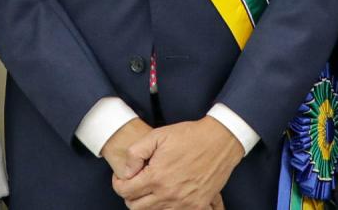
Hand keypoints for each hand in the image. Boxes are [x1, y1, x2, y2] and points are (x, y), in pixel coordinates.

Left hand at [111, 116, 243, 209]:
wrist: (219, 141)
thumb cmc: (189, 136)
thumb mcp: (157, 135)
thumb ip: (135, 153)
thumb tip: (126, 172)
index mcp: (156, 177)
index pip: (125, 191)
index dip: (118, 183)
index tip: (123, 177)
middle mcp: (168, 195)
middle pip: (136, 208)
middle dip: (131, 196)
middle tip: (135, 184)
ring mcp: (183, 204)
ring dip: (147, 204)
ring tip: (151, 189)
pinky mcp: (197, 206)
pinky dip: (168, 209)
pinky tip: (168, 198)